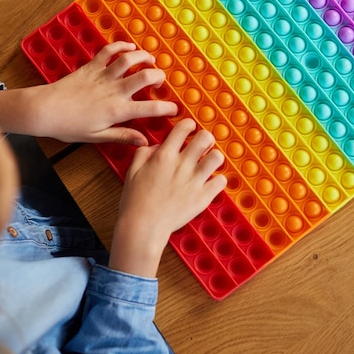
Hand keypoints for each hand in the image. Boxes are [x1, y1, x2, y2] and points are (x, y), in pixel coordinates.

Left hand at [0, 42, 176, 144]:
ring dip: (143, 57)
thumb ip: (123, 136)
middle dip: (158, 77)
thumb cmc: (69, 127)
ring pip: (129, 59)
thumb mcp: (97, 137)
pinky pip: (108, 51)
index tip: (174, 109)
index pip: (150, 109)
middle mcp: (113, 90)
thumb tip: (144, 142)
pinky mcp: (91, 66)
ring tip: (150, 61)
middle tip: (159, 82)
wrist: (45, 110)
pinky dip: (120, 46)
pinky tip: (129, 47)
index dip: (167, 108)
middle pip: (144, 76)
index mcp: (117, 110)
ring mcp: (102, 76)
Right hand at [108, 119, 226, 277]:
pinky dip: (218, 180)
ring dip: (213, 157)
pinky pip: (221, 181)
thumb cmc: (135, 201)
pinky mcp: (203, 197)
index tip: (189, 128)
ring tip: (208, 162)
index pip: (183, 128)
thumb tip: (156, 146)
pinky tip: (210, 182)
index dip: (188, 125)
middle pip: (205, 137)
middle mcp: (182, 165)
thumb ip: (144, 153)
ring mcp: (194, 181)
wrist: (143, 227)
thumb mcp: (132, 171)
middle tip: (202, 145)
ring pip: (217, 157)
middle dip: (205, 138)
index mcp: (164, 156)